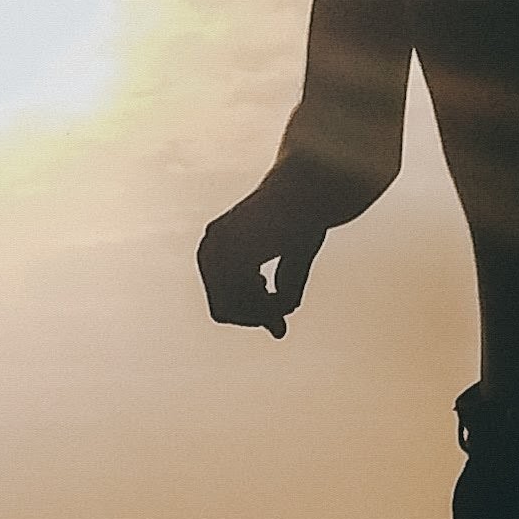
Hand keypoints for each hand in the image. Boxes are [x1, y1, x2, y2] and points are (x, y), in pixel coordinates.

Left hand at [197, 164, 337, 336]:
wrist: (310, 185)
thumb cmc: (303, 219)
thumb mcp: (290, 261)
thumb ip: (280, 293)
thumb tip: (278, 333)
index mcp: (214, 248)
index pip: (221, 300)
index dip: (249, 315)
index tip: (278, 321)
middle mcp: (209, 248)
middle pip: (223, 309)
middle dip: (255, 318)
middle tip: (280, 325)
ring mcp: (217, 249)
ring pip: (232, 309)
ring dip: (263, 314)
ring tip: (285, 301)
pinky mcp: (230, 252)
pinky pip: (243, 301)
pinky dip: (265, 308)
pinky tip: (282, 298)